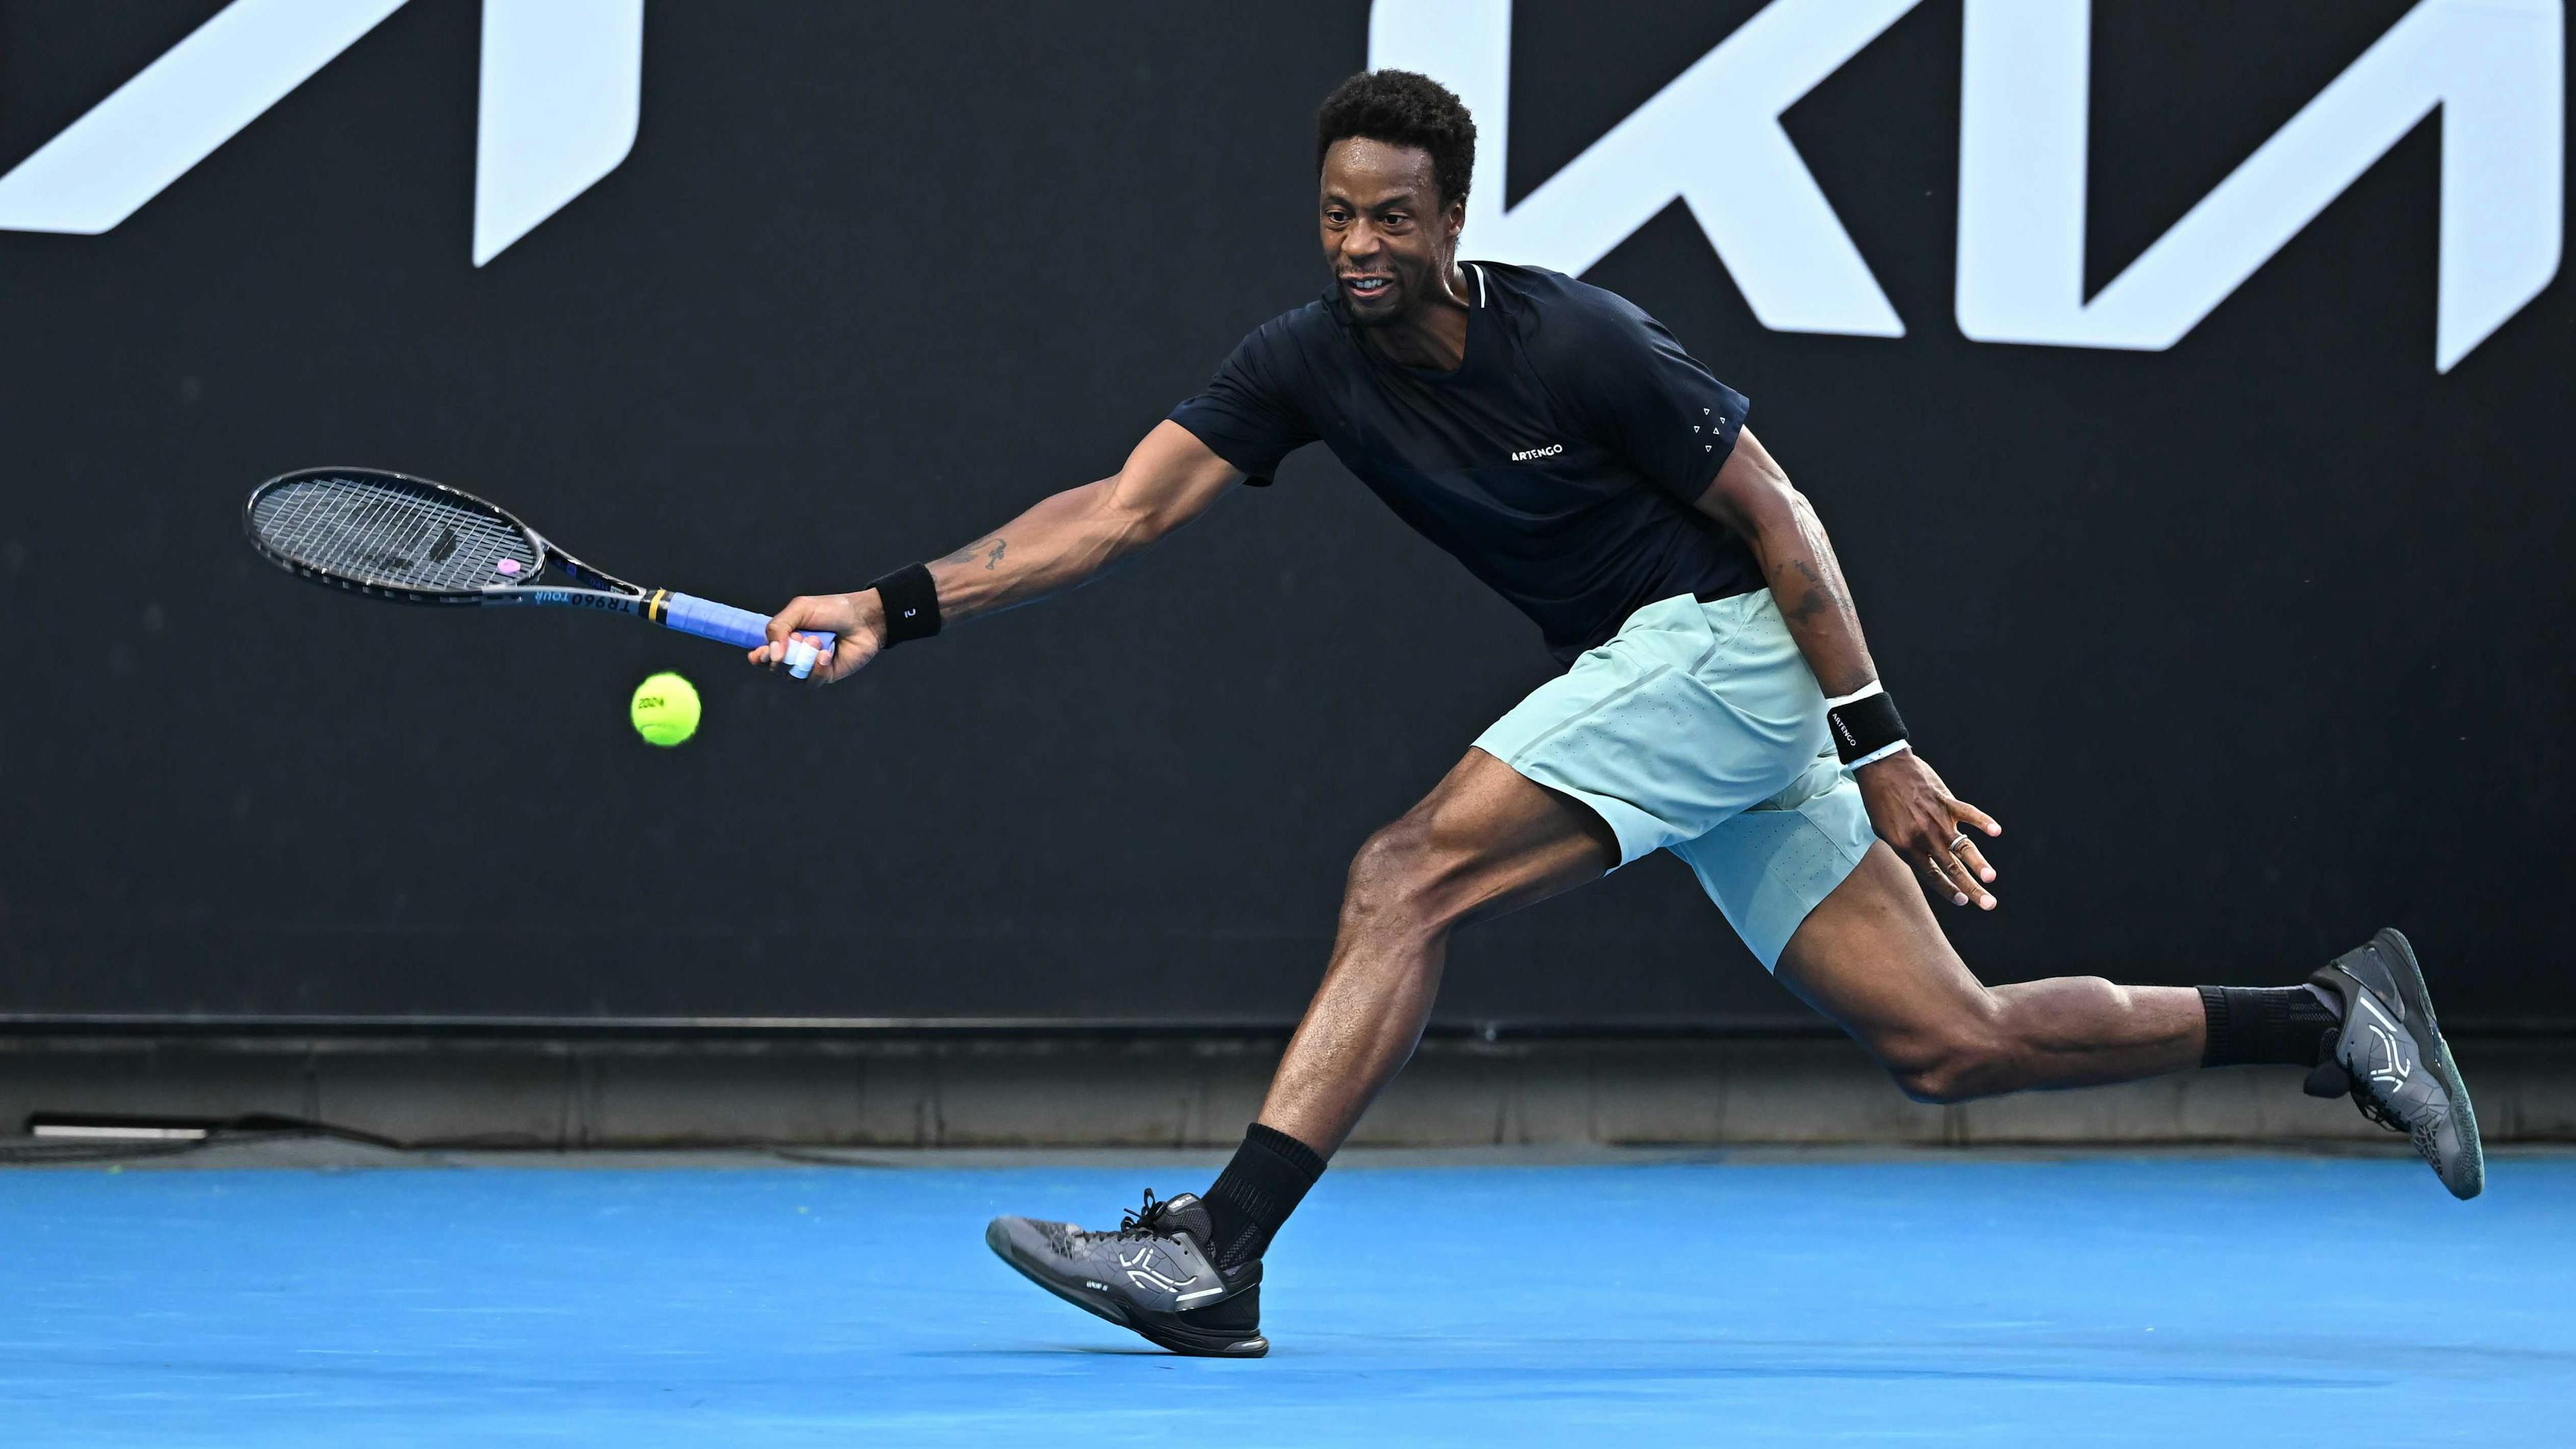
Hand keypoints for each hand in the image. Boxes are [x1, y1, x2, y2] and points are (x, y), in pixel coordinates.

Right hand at [747, 590, 885, 684]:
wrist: (864, 618)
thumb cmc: (832, 610)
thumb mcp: (800, 610)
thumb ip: (778, 627)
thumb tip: (772, 655)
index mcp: (784, 638)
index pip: (762, 655)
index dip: (759, 658)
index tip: (761, 653)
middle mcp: (794, 654)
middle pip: (774, 669)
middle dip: (782, 658)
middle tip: (797, 640)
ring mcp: (809, 667)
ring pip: (791, 677)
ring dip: (802, 660)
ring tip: (817, 641)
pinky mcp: (824, 676)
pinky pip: (811, 682)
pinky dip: (816, 669)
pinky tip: (827, 655)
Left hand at [1854, 750, 2000, 908]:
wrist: (1879, 767)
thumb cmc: (1878, 799)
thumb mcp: (1882, 830)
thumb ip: (1904, 847)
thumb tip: (1920, 859)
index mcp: (1907, 848)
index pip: (1932, 876)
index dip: (1948, 890)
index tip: (1962, 901)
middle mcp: (1925, 838)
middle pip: (1952, 869)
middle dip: (1972, 889)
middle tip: (1989, 904)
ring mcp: (1938, 820)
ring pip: (1964, 847)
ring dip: (1979, 864)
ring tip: (1991, 879)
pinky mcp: (1946, 801)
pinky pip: (1969, 813)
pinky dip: (1983, 822)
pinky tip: (1996, 831)